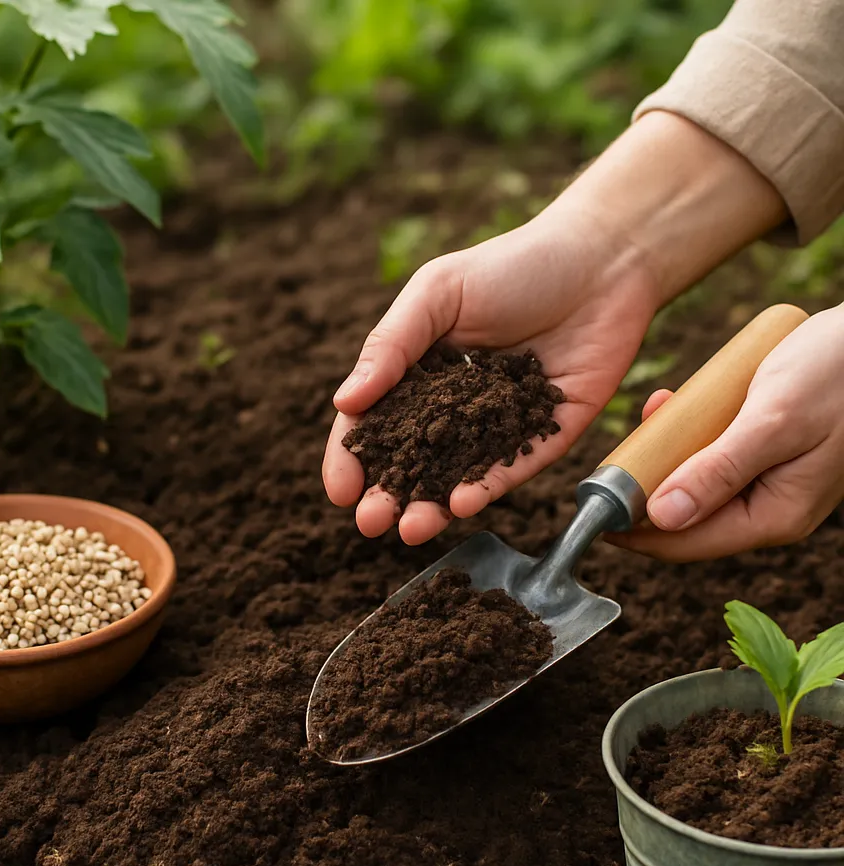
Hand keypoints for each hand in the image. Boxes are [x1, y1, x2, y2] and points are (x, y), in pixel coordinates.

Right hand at [322, 209, 657, 543]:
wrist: (604, 258)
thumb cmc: (513, 265)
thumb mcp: (438, 293)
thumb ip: (391, 345)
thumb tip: (344, 403)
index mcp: (420, 373)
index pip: (376, 423)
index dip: (352, 458)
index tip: (340, 490)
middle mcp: (456, 407)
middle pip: (413, 461)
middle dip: (388, 495)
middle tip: (370, 522)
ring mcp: (501, 425)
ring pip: (458, 475)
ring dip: (432, 505)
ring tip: (411, 528)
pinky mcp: (547, 434)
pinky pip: (513, 467)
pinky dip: (487, 487)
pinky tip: (461, 504)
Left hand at [607, 305, 843, 561]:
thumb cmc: (838, 374)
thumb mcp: (771, 421)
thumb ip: (718, 471)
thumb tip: (663, 517)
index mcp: (774, 516)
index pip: (684, 544)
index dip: (633, 533)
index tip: (591, 510)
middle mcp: (770, 509)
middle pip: (684, 518)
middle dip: (645, 489)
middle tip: (614, 457)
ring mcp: (768, 483)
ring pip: (693, 483)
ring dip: (664, 456)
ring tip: (650, 419)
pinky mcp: (766, 453)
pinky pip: (711, 455)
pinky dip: (688, 434)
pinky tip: (674, 405)